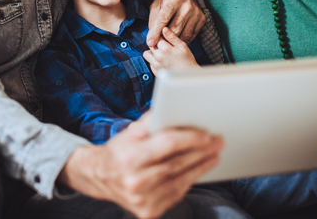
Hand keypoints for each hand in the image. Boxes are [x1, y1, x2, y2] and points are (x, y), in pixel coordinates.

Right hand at [58, 113, 223, 218]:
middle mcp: (136, 181)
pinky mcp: (149, 212)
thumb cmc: (118, 151)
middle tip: (217, 142)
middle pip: (178, 164)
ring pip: (181, 181)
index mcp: (130, 158)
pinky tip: (198, 170)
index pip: (168, 145)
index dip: (190, 138)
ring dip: (201, 167)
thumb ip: (151, 121)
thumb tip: (173, 109)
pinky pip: (176, 194)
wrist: (99, 178)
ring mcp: (143, 200)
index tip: (206, 134)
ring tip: (214, 155)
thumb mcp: (130, 132)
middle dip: (202, 152)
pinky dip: (189, 181)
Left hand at [143, 27, 197, 75]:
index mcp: (165, 49)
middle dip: (156, 44)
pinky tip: (162, 61)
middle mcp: (158, 57)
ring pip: (146, 54)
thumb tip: (164, 28)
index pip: (157, 37)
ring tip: (161, 53)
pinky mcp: (155, 71)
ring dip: (152, 52)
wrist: (188, 77)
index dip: (160, 36)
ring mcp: (156, 65)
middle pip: (150, 44)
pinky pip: (149, 63)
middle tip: (164, 46)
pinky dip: (153, 61)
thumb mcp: (182, 46)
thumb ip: (172, 37)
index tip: (164, 37)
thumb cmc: (187, 61)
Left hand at [147, 0, 204, 47]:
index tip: (150, 43)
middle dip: (164, 39)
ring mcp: (196, 12)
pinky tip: (177, 39)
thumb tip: (152, 37)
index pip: (163, 19)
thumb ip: (154, 20)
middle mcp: (187, 6)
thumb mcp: (157, 3)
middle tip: (157, 43)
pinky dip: (183, 39)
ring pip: (184, 34)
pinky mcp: (202, 18)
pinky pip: (192, 35)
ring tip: (166, 42)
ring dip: (174, 41)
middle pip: (174, 29)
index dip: (156, 32)